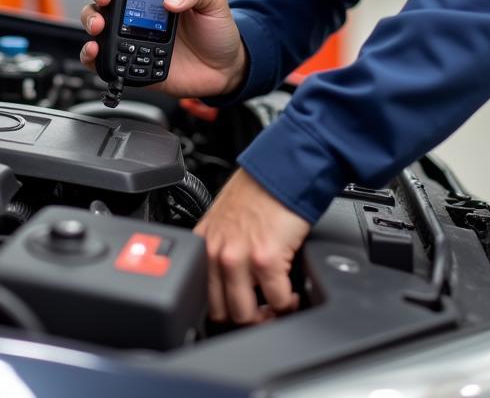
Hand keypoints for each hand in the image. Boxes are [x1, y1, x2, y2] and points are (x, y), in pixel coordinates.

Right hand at [79, 0, 246, 97]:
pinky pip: (104, 61)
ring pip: (97, 29)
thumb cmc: (217, 31)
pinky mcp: (131, 65)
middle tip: (105, 4)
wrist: (225, 68)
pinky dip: (93, 57)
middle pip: (101, 2)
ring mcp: (132, 40)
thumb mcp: (214, 1)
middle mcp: (137, 16)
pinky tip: (97, 53)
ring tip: (99, 30)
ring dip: (90, 25)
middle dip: (95, 0)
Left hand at [194, 168, 309, 323]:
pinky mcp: (266, 259)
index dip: (220, 308)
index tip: (236, 308)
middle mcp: (216, 251)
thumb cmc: (259, 189)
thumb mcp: (223, 217)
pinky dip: (287, 303)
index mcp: (202, 243)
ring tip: (276, 304)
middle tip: (261, 312)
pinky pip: (278, 301)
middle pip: (221, 312)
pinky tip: (291, 292)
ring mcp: (239, 257)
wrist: (283, 170)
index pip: (198, 295)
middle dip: (244, 317)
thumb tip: (226, 278)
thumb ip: (218, 246)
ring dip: (266, 315)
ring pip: (246, 315)